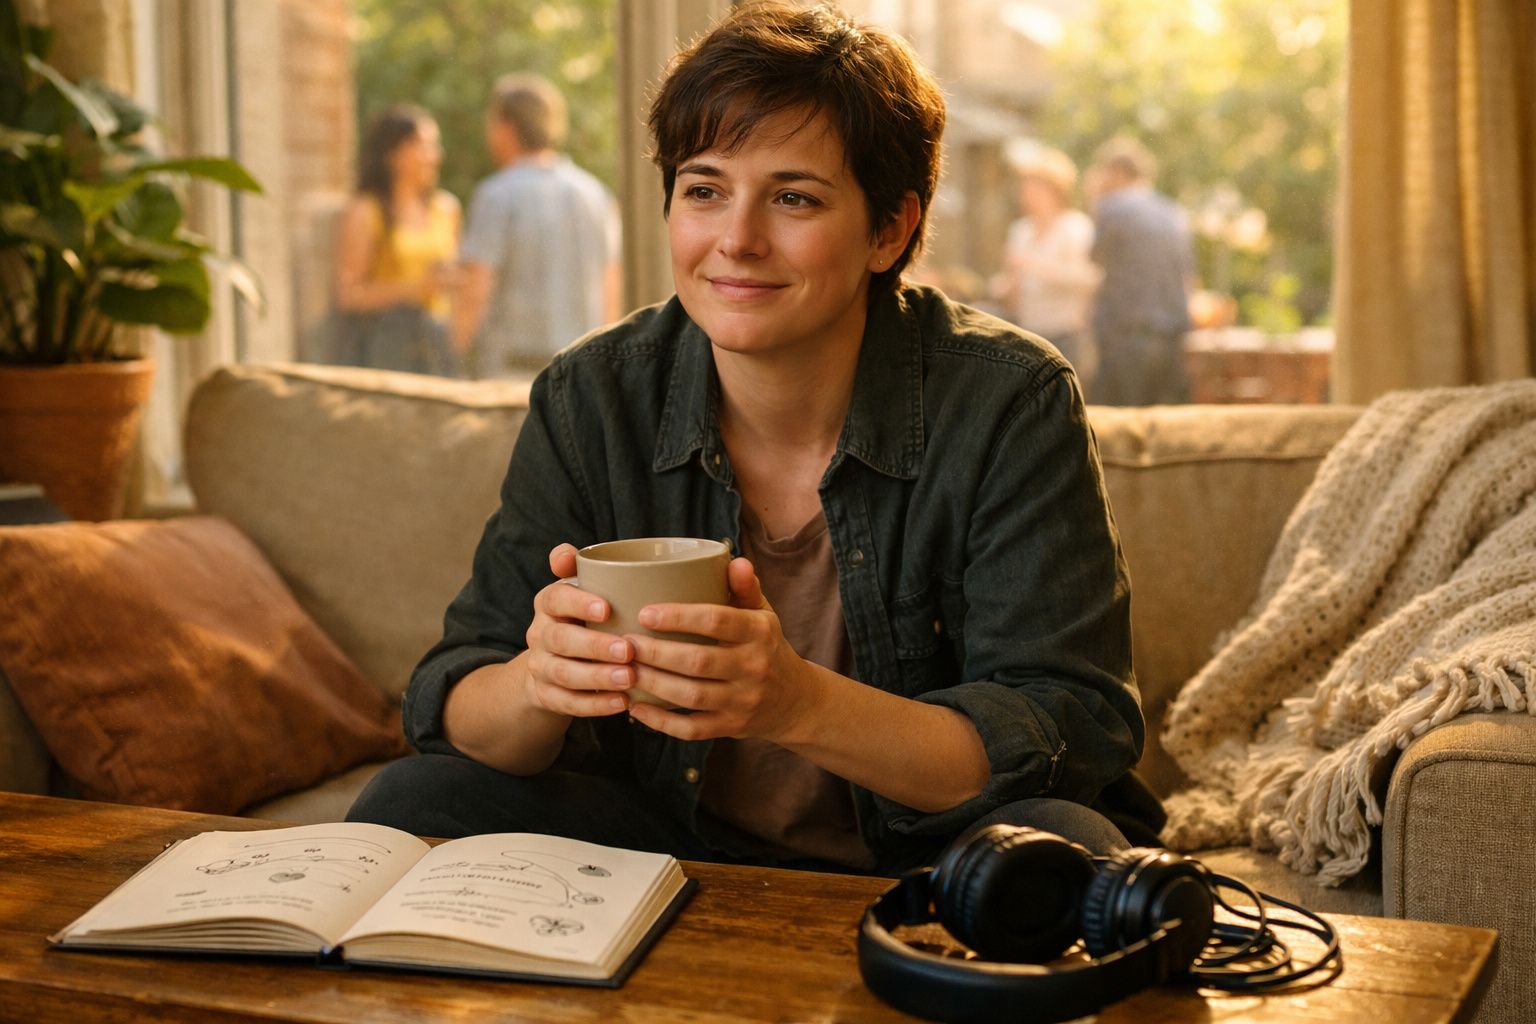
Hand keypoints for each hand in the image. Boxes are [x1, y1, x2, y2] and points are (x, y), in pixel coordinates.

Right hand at [518, 543, 638, 718]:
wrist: (549, 663)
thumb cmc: (581, 618)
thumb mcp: (581, 591)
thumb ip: (581, 569)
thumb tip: (565, 553)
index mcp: (549, 603)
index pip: (556, 599)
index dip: (578, 603)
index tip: (607, 609)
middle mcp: (540, 634)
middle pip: (561, 640)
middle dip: (594, 646)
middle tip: (628, 649)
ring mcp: (541, 667)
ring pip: (564, 674)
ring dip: (597, 677)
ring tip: (629, 678)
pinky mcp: (547, 696)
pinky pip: (568, 703)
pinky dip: (596, 705)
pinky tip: (622, 703)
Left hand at [623, 558, 820, 741]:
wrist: (795, 700)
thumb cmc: (766, 647)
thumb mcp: (763, 614)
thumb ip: (745, 588)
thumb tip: (733, 561)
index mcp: (759, 632)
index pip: (717, 621)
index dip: (679, 617)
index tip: (645, 613)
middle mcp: (754, 668)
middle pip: (698, 661)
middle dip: (655, 653)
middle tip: (625, 643)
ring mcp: (743, 701)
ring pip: (691, 695)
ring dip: (653, 684)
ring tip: (625, 670)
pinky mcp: (732, 727)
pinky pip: (692, 729)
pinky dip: (662, 722)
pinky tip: (637, 708)